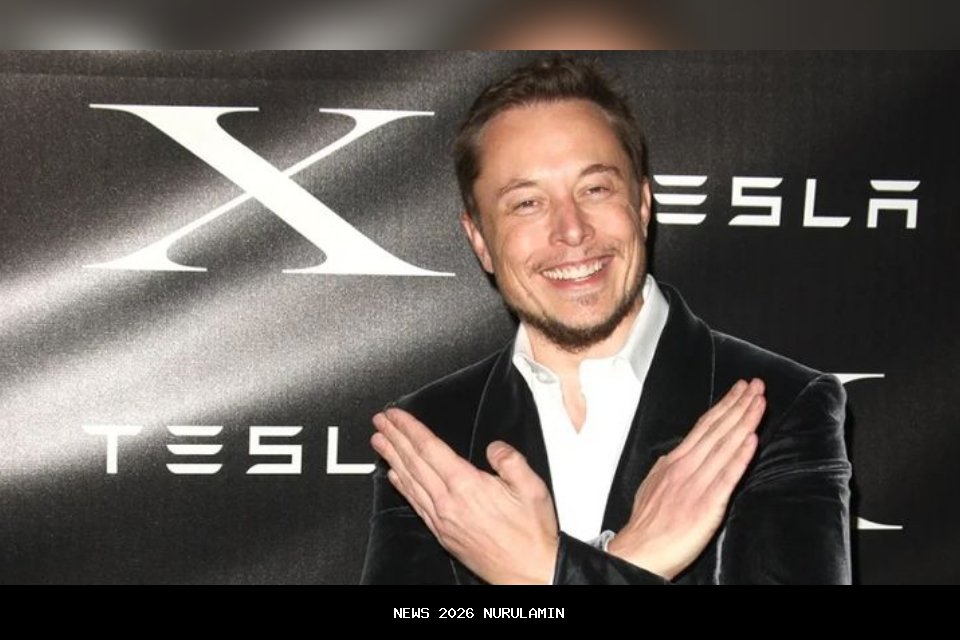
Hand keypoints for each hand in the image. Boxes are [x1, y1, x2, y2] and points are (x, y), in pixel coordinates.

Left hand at [370, 407, 558, 583]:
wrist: (527, 572)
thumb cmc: (530, 534)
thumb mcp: (531, 488)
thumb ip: (510, 460)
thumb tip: (494, 447)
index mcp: (467, 486)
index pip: (429, 449)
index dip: (409, 429)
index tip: (396, 416)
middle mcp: (448, 502)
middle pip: (413, 462)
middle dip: (394, 438)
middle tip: (379, 422)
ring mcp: (442, 519)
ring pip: (409, 481)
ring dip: (391, 459)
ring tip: (379, 443)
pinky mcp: (442, 533)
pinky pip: (415, 503)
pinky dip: (401, 487)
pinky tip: (394, 477)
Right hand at [608, 378, 764, 579]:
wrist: (639, 552)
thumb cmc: (646, 524)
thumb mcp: (652, 485)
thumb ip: (667, 469)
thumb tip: (674, 456)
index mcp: (674, 462)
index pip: (704, 427)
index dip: (724, 406)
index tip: (739, 391)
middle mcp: (686, 467)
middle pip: (717, 430)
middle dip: (739, 405)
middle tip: (756, 385)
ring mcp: (697, 484)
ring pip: (724, 446)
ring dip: (744, 422)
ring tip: (759, 402)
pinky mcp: (708, 505)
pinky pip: (727, 476)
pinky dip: (740, 456)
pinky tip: (751, 439)